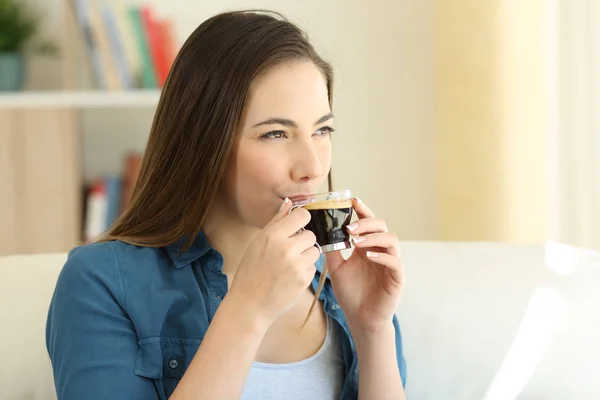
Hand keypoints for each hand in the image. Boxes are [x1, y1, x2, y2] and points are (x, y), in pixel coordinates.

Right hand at [228, 198, 320, 327]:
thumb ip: (276, 222)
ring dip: (306, 256)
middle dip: (303, 242)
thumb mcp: (258, 243)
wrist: (249, 304)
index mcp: (272, 236)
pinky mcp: (304, 279)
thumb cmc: (251, 272)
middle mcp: (286, 248)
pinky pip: (313, 267)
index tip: (297, 227)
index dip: (302, 220)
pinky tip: (291, 277)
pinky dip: (305, 270)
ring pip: (315, 251)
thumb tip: (289, 203)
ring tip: (291, 265)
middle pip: (311, 234)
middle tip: (290, 251)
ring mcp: (296, 264)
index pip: (302, 216)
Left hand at [326, 198, 403, 333]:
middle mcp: (380, 251)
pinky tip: (368, 256)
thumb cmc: (351, 294)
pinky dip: (382, 256)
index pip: (368, 223)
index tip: (352, 201)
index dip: (362, 210)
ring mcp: (390, 263)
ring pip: (391, 240)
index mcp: (367, 247)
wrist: (360, 319)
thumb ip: (332, 251)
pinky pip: (394, 262)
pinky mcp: (397, 278)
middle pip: (381, 226)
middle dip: (365, 223)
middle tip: (349, 229)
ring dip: (374, 237)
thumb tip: (321, 232)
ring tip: (357, 242)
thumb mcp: (336, 269)